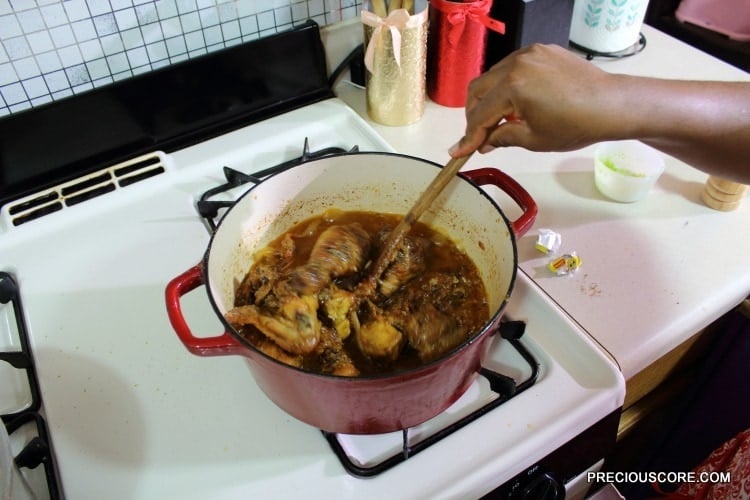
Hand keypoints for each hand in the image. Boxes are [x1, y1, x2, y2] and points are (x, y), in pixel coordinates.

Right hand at [449, 44, 618, 156]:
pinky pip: (513, 67)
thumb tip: (484, 142)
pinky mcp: (542, 51)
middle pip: (478, 89)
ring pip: (493, 76)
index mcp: (513, 86)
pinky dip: (507, 85)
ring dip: (489, 98)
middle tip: (477, 136)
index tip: (458, 152)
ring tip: (499, 121)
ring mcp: (530, 54)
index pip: (480, 114)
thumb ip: (502, 137)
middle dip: (474, 114)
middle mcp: (517, 63)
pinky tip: (516, 103)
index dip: (468, 136)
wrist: (612, 105)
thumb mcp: (533, 139)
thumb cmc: (576, 125)